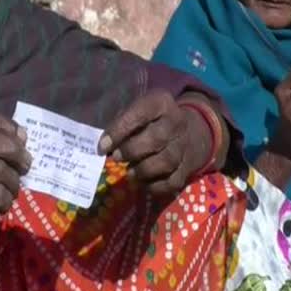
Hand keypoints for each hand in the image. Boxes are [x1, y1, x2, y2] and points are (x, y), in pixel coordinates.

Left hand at [98, 89, 212, 196]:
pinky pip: (173, 182)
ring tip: (129, 172)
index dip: (119, 131)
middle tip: (116, 158)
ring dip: (143, 171)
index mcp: (160, 103)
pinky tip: (143, 183)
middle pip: (157, 139)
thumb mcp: (136, 110)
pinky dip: (155, 187)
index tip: (102, 147)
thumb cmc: (150, 120)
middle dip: (132, 151)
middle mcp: (177, 122)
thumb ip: (120, 124)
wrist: (187, 131)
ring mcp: (185, 145)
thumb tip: (104, 146)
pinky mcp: (188, 167)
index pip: (140, 114)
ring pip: (166, 162)